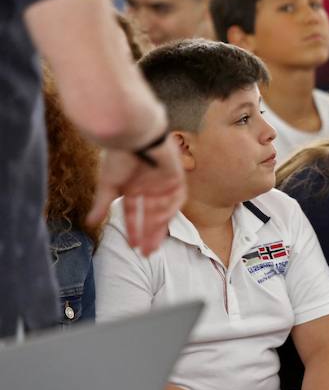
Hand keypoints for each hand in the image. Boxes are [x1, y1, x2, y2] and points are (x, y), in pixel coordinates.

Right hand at [87, 135, 185, 255]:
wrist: (134, 136)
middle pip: (151, 216)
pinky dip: (169, 209)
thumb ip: (103, 204)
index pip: (133, 213)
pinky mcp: (176, 176)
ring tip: (152, 244)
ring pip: (164, 210)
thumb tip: (90, 223)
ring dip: (159, 227)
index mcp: (132, 187)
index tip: (133, 246)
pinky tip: (160, 219)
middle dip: (149, 234)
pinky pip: (177, 198)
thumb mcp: (108, 184)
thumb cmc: (118, 156)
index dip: (134, 229)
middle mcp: (148, 187)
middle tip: (147, 254)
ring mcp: (163, 182)